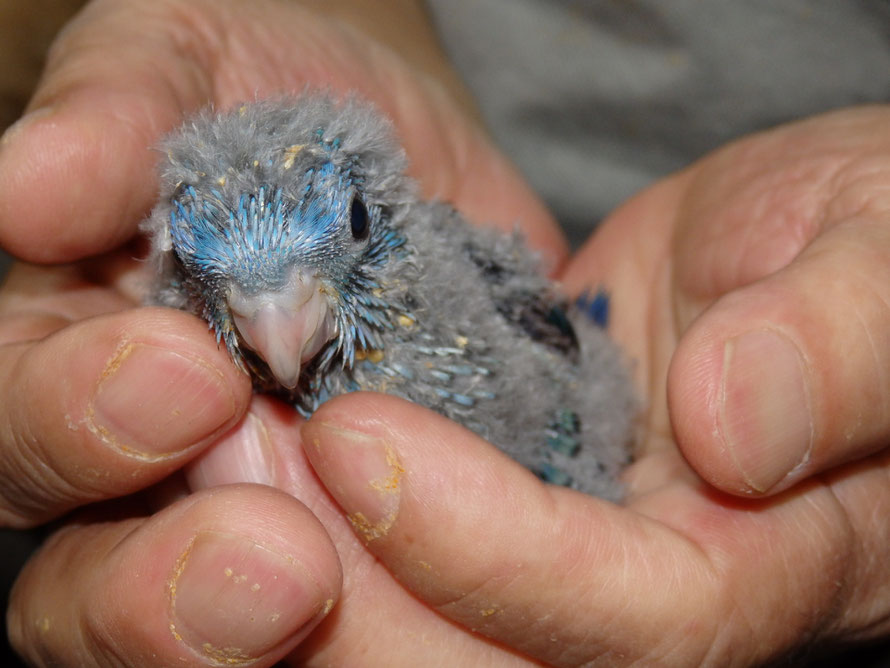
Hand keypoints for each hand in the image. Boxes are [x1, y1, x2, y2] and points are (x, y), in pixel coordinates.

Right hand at [1, 0, 563, 664]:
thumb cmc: (278, 100)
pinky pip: (359, 613)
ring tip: (316, 592)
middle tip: (271, 564)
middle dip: (156, 585)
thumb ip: (118, 111)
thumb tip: (28, 188)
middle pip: (87, 577)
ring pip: (203, 630)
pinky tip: (439, 599)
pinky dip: (387, 618)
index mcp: (72, 350)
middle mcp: (146, 462)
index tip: (188, 375)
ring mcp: (258, 511)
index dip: (74, 414)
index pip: (21, 418)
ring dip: (244, 633)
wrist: (403, 153)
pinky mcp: (372, 530)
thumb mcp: (194, 61)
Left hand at [283, 107, 889, 664]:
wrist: (814, 242)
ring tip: (230, 450)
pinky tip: (267, 433)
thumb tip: (734, 422)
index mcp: (777, 560)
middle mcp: (663, 580)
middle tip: (242, 461)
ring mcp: (580, 541)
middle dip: (362, 589)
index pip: (636, 620)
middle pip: (504, 663)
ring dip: (321, 549)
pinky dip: (334, 500)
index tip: (364, 441)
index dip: (493, 553)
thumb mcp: (888, 265)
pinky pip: (419, 527)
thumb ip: (842, 346)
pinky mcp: (521, 483)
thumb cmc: (878, 236)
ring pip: (439, 616)